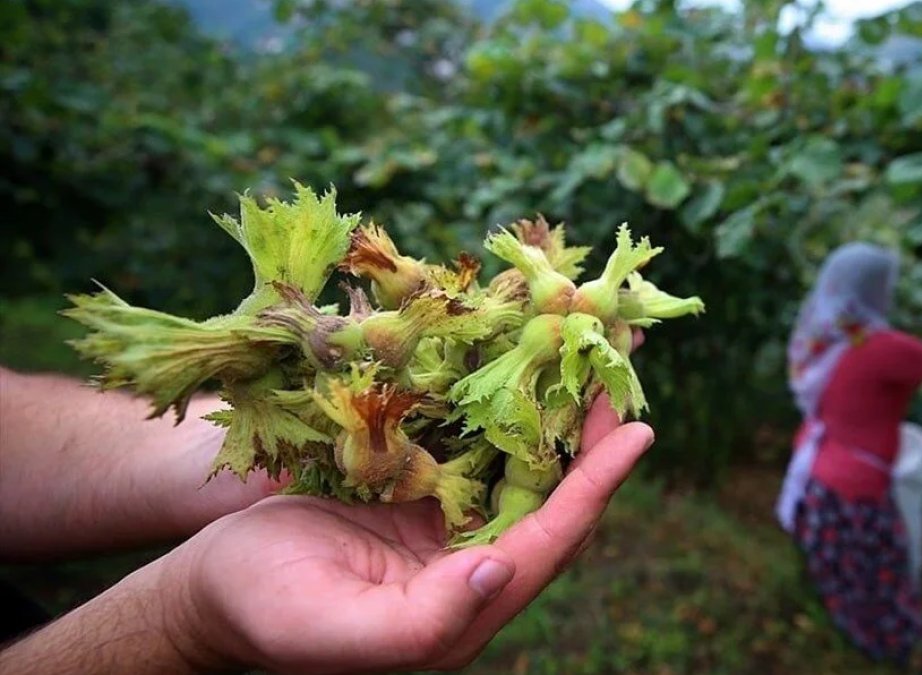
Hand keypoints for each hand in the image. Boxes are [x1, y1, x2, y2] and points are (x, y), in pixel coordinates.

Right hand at [167, 396, 653, 673]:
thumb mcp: (331, 627)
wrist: (211, 589)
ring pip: (522, 468)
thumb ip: (422, 621)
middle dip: (591, 436)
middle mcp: (472, 570)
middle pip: (552, 500)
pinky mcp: (424, 498)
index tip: (637, 435)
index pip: (547, 544)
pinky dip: (506, 408)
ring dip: (557, 412)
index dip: (594, 490)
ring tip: (590, 352)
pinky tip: (521, 364)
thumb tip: (500, 575)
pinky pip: (480, 449)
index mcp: (463, 611)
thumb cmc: (261, 609)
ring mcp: (451, 531)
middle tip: (620, 366)